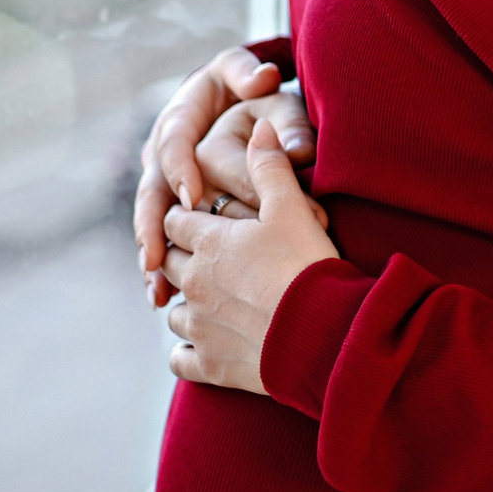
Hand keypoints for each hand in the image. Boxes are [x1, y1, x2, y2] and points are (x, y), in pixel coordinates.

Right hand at [135, 44, 309, 304]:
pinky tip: (161, 300)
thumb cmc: (247, 87)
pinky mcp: (174, 208)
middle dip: (153, 227)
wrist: (235, 97)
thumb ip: (252, 77)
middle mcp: (162, 153)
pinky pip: (164, 239)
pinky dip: (161, 269)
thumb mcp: (249, 77)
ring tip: (155, 292)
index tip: (191, 194)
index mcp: (180, 117)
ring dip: (151, 258)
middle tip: (156, 258)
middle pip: (151, 192)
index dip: (179, 167)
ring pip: (152, 223)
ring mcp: (164, 183)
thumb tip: (264, 79)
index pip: (174, 141)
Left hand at [161, 118, 341, 392]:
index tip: (198, 213)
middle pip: (169, 262)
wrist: (323, 333)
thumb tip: (259, 127)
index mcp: (208, 242)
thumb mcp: (292, 207)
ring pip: (174, 310)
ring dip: (185, 302)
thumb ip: (271, 166)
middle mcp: (194, 282)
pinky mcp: (210, 364)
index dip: (186, 214)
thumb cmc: (307, 265)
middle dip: (179, 255)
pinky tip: (199, 347)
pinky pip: (179, 359)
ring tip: (205, 300)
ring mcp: (200, 326)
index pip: (177, 220)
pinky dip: (185, 352)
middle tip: (200, 254)